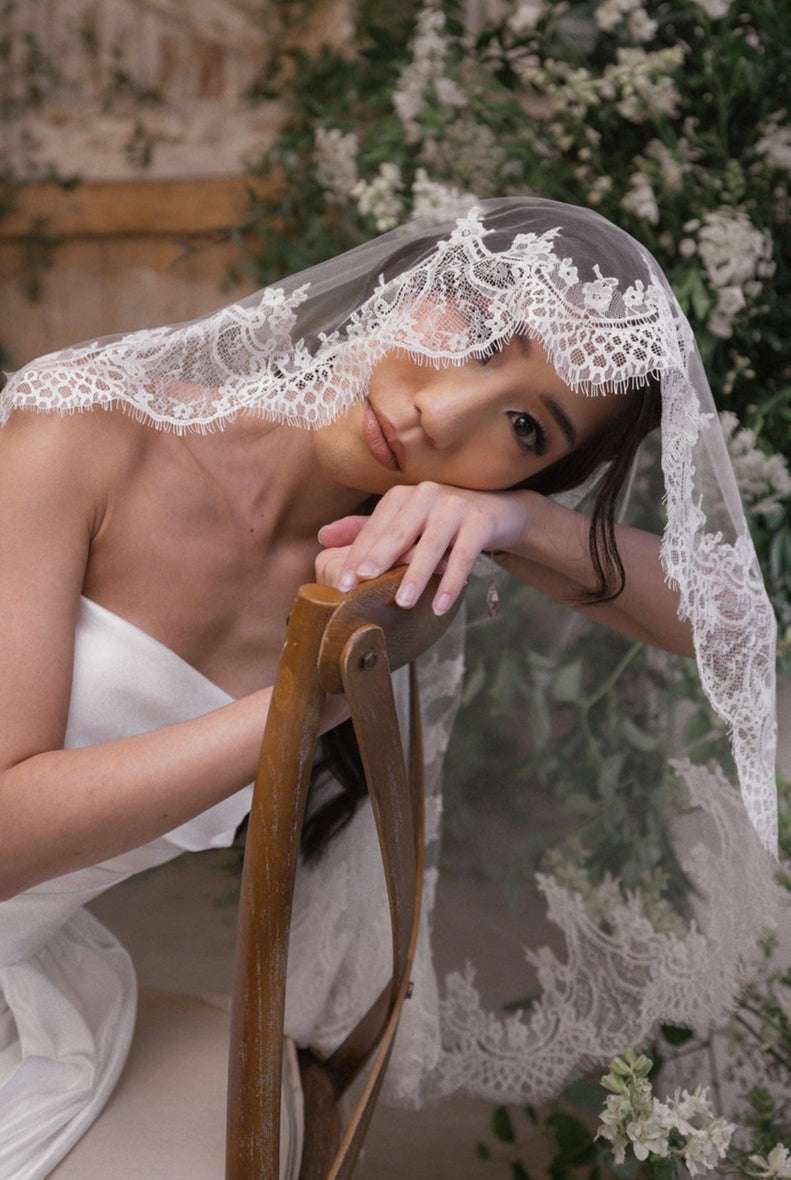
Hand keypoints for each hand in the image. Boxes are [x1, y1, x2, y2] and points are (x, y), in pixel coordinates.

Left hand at [316, 482, 532, 614]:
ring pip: (431, 544)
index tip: (343, 583)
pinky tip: (440, 605)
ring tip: (402, 602)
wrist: (499, 513)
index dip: (358, 555)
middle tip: (362, 584)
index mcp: (403, 496)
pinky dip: (452, 581)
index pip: (376, 527)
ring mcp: (455, 506)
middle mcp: (426, 495)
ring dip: (416, 575)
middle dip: (380, 559)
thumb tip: (322, 537)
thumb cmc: (443, 522)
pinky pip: (464, 555)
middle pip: (399, 531)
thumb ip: (365, 530)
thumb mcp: (405, 523)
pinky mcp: (480, 521)